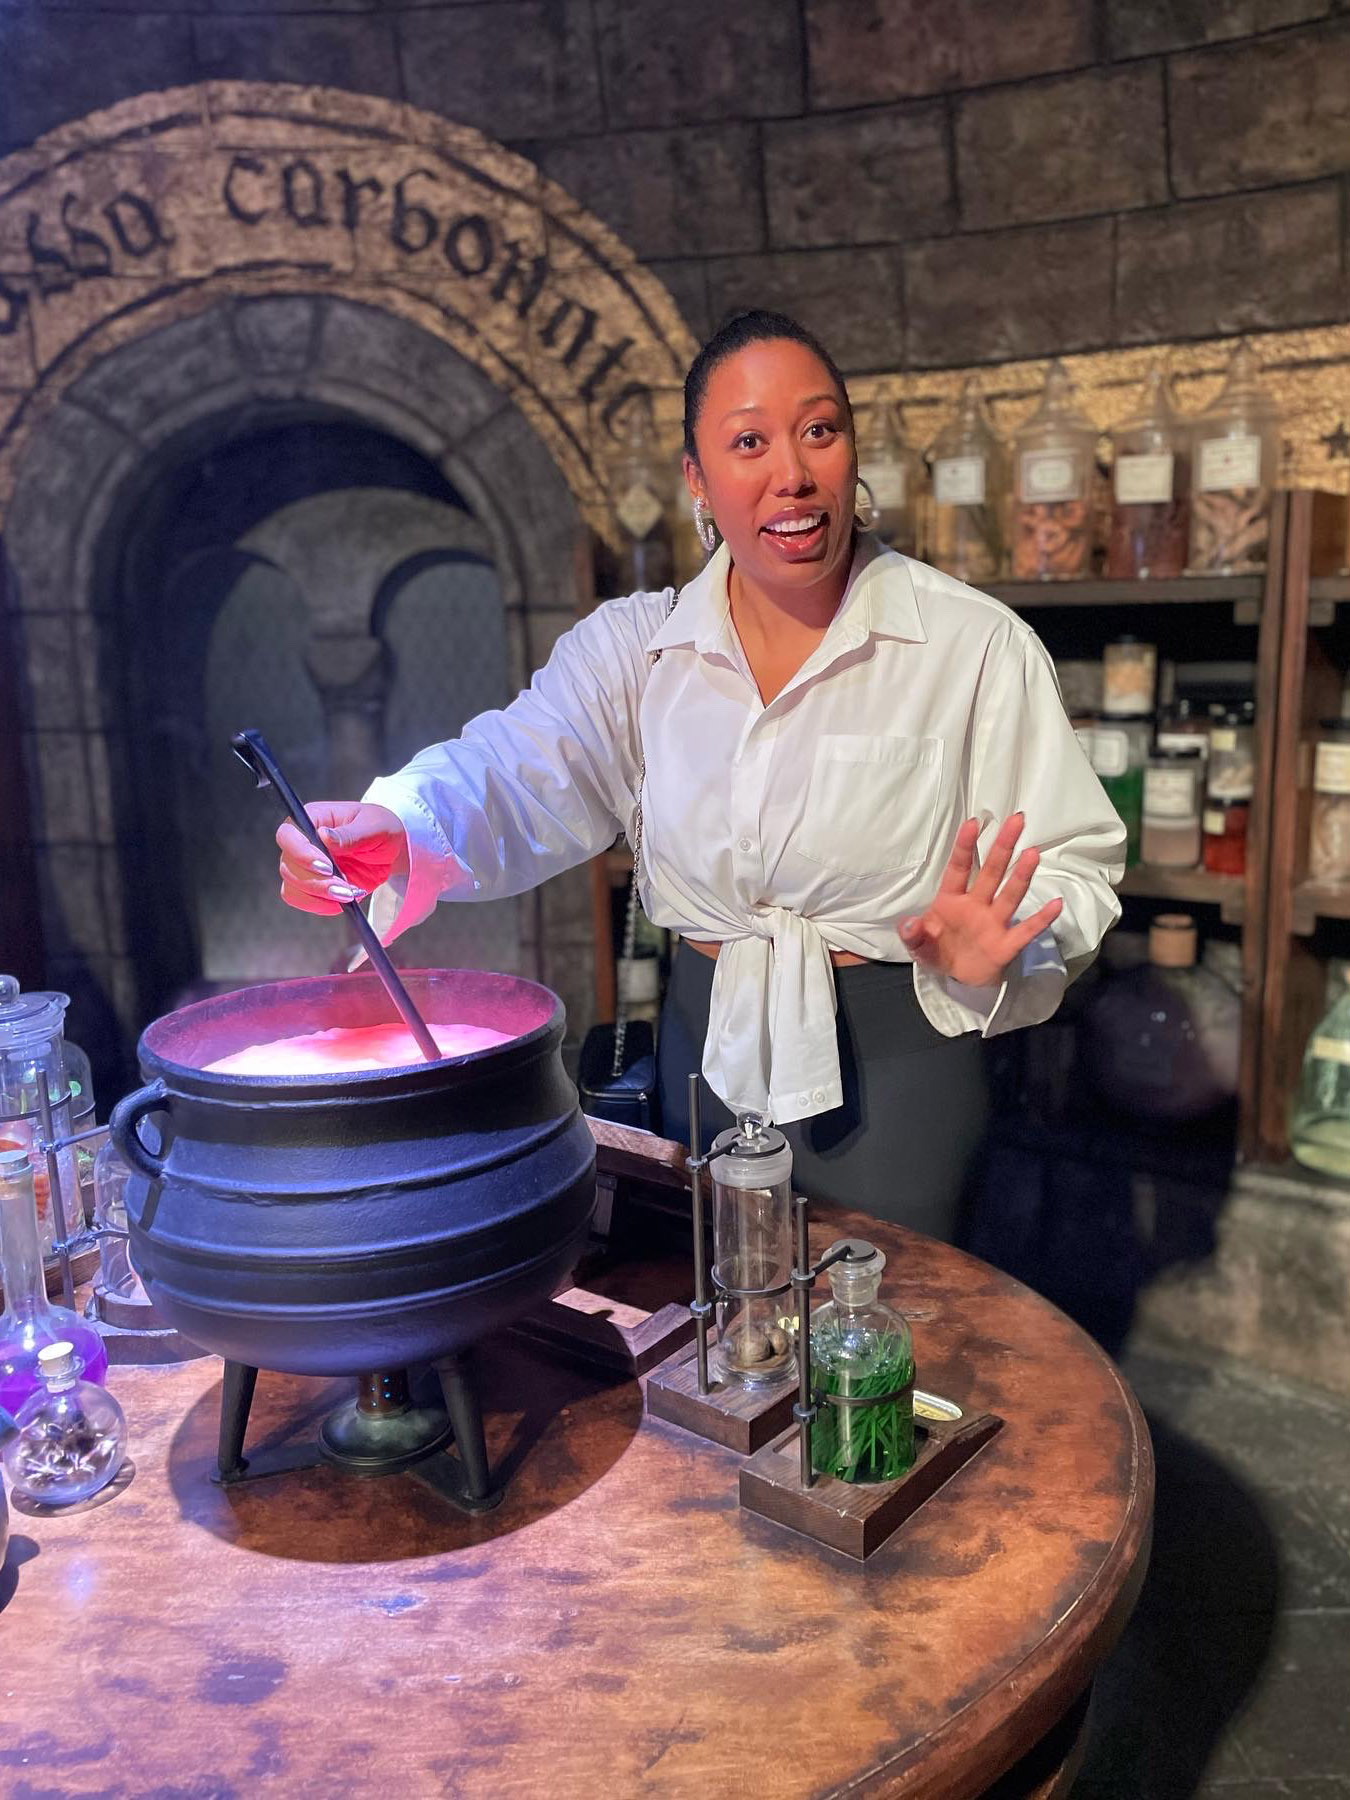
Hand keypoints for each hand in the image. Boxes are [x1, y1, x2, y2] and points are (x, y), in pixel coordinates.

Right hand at [277, 802, 408, 915]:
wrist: (389, 849)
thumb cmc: (380, 828)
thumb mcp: (374, 826)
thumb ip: (350, 833)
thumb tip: (324, 836)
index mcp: (312, 818)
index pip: (288, 835)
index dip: (301, 853)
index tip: (326, 867)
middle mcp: (302, 842)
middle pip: (288, 866)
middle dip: (316, 882)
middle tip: (345, 887)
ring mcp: (304, 866)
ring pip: (292, 887)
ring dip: (319, 896)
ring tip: (349, 894)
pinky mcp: (312, 885)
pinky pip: (303, 900)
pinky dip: (322, 905)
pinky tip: (344, 900)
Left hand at [898, 813, 1062, 989]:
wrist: (957, 979)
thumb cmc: (938, 951)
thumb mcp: (918, 946)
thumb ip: (912, 935)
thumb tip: (908, 923)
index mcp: (951, 900)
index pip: (958, 868)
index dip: (965, 846)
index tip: (973, 823)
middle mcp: (976, 905)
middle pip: (991, 872)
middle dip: (1002, 847)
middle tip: (1016, 820)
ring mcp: (993, 923)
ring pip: (1009, 895)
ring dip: (1020, 875)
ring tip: (1032, 853)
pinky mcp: (1006, 945)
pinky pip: (1026, 930)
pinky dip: (1041, 919)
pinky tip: (1055, 905)